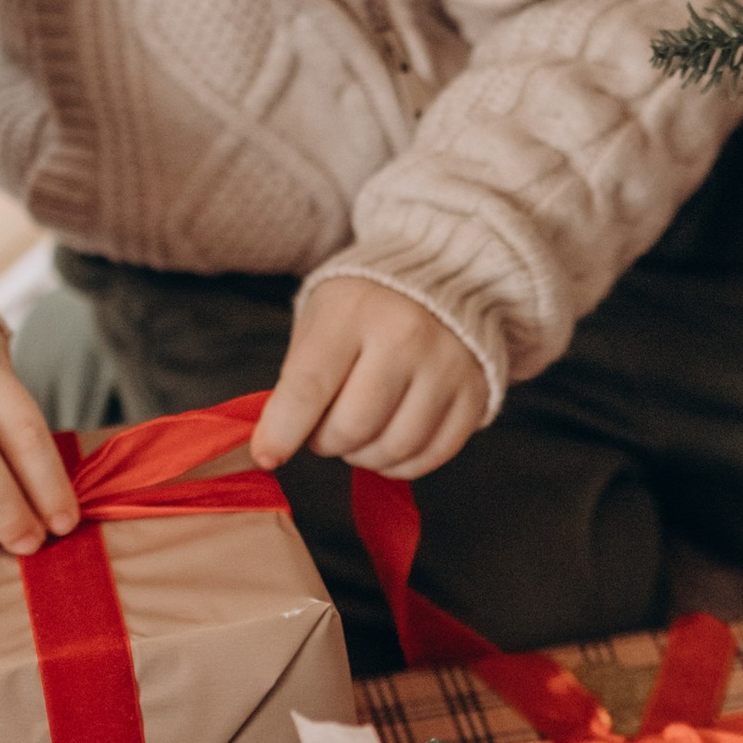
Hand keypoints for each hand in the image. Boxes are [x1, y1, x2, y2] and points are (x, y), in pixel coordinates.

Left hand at [250, 278, 485, 480]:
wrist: (441, 278)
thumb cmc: (366, 308)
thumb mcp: (322, 320)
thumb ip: (299, 380)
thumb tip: (276, 444)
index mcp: (356, 312)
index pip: (309, 388)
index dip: (282, 432)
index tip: (268, 456)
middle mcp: (407, 337)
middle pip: (352, 427)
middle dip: (325, 442)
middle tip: (323, 428)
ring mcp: (447, 367)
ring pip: (392, 449)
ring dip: (363, 456)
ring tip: (357, 433)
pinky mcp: (475, 394)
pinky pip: (430, 456)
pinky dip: (400, 463)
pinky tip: (388, 441)